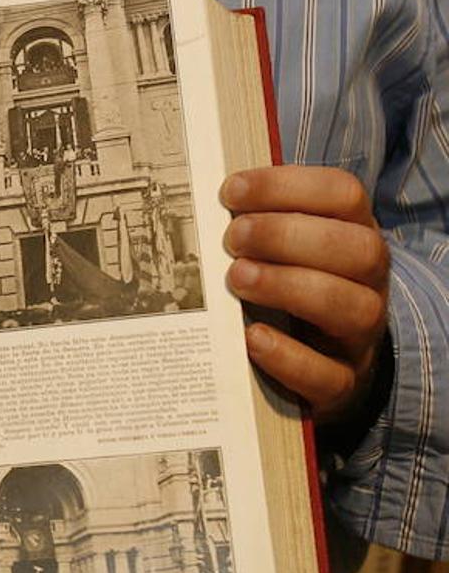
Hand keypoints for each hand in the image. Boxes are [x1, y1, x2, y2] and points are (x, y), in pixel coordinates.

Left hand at [221, 165, 389, 424]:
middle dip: (287, 235)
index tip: (230, 191)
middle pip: (357, 249)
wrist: (317, 370)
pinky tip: (252, 338)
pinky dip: (289, 356)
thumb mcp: (279, 256)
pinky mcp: (342, 385)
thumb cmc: (287, 295)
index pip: (342, 195)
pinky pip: (329, 376)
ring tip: (236, 279)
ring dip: (289, 286)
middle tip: (232, 238)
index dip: (287, 186)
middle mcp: (369, 283)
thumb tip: (203, 202)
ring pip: (352, 308)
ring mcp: (359, 336)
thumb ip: (255, 226)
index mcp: (355, 236)